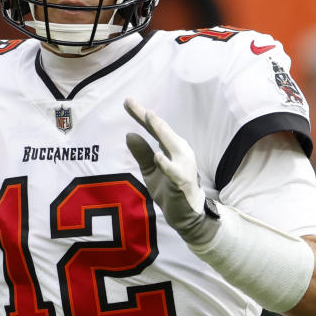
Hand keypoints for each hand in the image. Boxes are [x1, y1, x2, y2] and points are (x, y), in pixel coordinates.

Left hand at [124, 98, 217, 246]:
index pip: (154, 129)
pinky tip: (158, 156)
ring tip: (148, 116)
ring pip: (171, 144)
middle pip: (161, 130)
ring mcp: (183, 165)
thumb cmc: (170, 189)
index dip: (140, 114)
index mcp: (172, 147)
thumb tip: (129, 135)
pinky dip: (166, 163)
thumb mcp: (151, 169)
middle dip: (146, 115)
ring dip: (160, 130)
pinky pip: (174, 171)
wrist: (188, 215)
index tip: (127, 101)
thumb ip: (142, 153)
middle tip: (129, 101)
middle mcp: (180, 151)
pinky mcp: (183, 181)